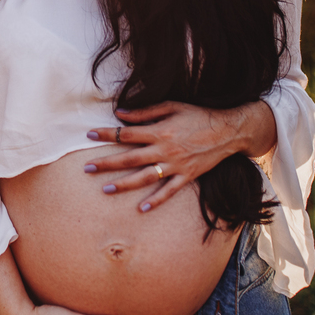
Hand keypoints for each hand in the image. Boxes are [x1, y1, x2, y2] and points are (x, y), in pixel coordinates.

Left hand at [86, 101, 274, 212]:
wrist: (227, 131)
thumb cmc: (197, 115)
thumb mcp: (171, 106)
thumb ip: (145, 112)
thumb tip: (119, 113)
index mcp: (159, 131)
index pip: (126, 134)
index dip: (106, 134)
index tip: (89, 134)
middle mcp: (164, 150)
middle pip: (129, 159)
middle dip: (106, 164)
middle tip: (86, 168)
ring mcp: (175, 165)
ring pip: (145, 177)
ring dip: (124, 185)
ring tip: (105, 190)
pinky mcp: (187, 176)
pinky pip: (169, 191)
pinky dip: (156, 200)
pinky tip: (141, 208)